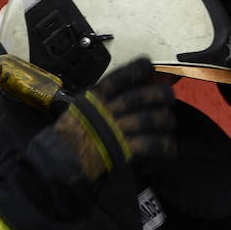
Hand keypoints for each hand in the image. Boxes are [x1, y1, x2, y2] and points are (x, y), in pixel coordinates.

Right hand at [41, 57, 175, 181]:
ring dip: (166, 121)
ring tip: (168, 124)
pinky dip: (165, 145)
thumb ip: (103, 98)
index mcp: (97, 96)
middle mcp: (108, 109)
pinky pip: (152, 144)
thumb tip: (130, 89)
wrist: (61, 160)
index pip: (124, 75)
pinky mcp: (123, 150)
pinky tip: (168, 147)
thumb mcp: (82, 106)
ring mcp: (116, 129)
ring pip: (152, 118)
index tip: (151, 69)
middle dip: (162, 94)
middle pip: (144, 95)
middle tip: (169, 98)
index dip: (141, 70)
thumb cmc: (71, 135)